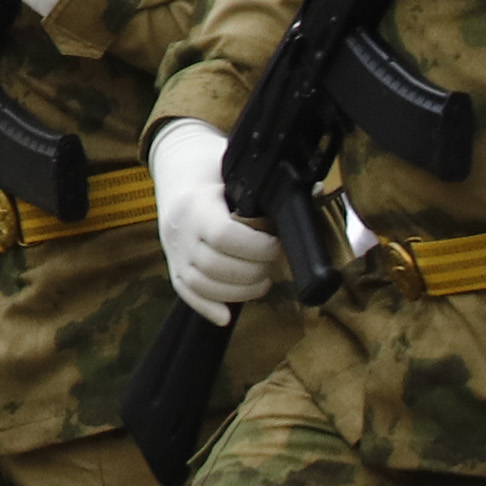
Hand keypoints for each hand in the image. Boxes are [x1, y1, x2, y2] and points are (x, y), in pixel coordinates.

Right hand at [150, 120, 280, 317]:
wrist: (176, 169)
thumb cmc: (216, 170)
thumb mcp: (239, 169)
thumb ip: (269, 186)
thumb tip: (313, 192)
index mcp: (197, 202)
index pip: (223, 235)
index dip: (256, 246)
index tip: (276, 243)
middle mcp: (181, 229)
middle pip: (214, 265)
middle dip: (252, 271)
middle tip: (272, 263)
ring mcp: (174, 249)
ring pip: (202, 283)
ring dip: (237, 291)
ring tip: (261, 282)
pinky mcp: (173, 264)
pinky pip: (186, 293)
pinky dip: (207, 308)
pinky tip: (227, 316)